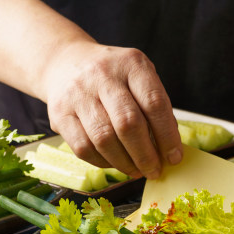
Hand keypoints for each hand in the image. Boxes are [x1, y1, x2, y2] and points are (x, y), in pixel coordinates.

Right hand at [42, 41, 182, 179]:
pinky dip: (103, 162)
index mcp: (131, 64)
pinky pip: (83, 148)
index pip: (154, 103)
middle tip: (155, 171)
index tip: (174, 157)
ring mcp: (78, 94)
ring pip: (104, 139)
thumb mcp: (138, 76)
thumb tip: (168, 148)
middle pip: (128, 123)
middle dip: (146, 155)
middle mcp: (103, 75)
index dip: (167, 135)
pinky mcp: (59, 114)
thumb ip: (154, 106)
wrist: (64, 62)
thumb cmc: (112, 76)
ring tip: (136, 170)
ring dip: (125, 163)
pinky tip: (114, 163)